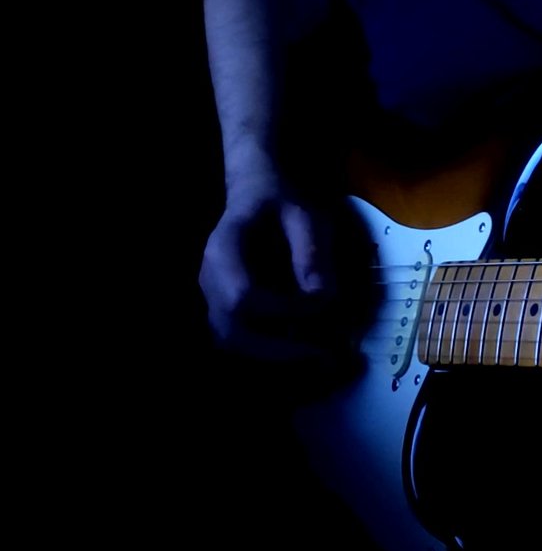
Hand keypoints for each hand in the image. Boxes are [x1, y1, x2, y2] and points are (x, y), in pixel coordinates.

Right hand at [199, 175, 343, 362]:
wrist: (257, 195)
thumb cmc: (281, 201)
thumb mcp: (305, 216)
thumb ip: (311, 253)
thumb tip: (322, 298)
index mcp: (223, 250)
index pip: (243, 297)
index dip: (283, 310)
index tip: (322, 305)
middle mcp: (209, 279)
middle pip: (229, 331)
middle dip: (277, 349)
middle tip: (322, 356)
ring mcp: (212, 296)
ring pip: (230, 342)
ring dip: (273, 355)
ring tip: (316, 356)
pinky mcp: (224, 308)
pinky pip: (239, 339)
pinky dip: (269, 350)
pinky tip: (304, 348)